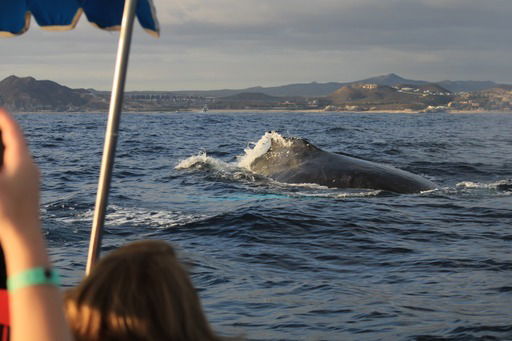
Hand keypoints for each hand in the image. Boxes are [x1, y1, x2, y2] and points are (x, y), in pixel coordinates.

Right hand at [0, 108, 40, 236]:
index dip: (4, 118)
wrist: (25, 238)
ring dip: (5, 143)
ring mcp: (32, 178)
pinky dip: (7, 157)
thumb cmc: (6, 212)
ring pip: (18, 153)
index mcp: (22, 161)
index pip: (14, 131)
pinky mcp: (29, 188)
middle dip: (3, 129)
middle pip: (17, 140)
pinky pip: (18, 164)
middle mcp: (31, 166)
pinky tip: (0, 161)